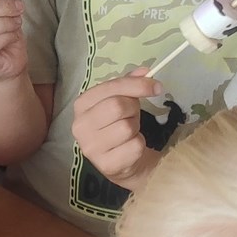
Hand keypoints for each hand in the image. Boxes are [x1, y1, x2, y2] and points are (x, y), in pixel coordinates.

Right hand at [72, 74, 161, 191]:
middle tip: (135, 114)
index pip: (111, 88)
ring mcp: (91, 147)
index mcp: (81, 105)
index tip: (156, 87)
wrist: (122, 162)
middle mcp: (80, 126)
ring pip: (126, 127)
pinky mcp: (106, 165)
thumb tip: (145, 71)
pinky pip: (135, 146)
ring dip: (135, 128)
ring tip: (129, 132)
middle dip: (133, 108)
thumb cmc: (118, 125)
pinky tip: (130, 147)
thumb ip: (129, 83)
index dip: (136, 85)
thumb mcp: (121, 100)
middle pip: (117, 106)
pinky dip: (139, 145)